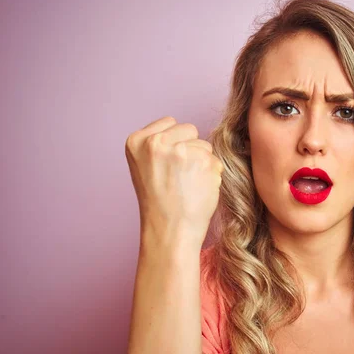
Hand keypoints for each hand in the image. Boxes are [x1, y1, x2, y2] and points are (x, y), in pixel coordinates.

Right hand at [125, 116, 222, 244]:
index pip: (170, 122)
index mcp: (137, 140)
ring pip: (205, 145)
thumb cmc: (160, 202)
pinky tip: (199, 189)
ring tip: (188, 184)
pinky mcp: (202, 161)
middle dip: (190, 149)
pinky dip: (212, 175)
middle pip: (190, 129)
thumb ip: (160, 144)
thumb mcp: (145, 166)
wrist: (169, 230)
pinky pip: (217, 161)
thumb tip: (185, 131)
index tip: (168, 165)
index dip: (174, 143)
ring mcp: (180, 150)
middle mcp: (155, 142)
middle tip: (179, 176)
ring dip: (203, 163)